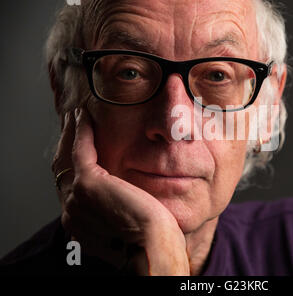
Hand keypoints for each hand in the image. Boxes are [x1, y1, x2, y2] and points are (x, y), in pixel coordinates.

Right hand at [52, 108, 189, 274]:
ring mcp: (77, 198)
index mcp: (81, 223)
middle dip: (69, 146)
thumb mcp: (131, 224)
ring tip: (77, 118)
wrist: (152, 247)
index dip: (78, 165)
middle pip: (68, 170)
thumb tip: (133, 202)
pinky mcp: (88, 184)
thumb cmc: (151, 240)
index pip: (76, 187)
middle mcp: (72, 211)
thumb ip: (122, 211)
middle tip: (74, 124)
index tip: (82, 147)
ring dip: (74, 135)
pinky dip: (82, 131)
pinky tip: (83, 117)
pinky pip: (81, 150)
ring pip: (72, 157)